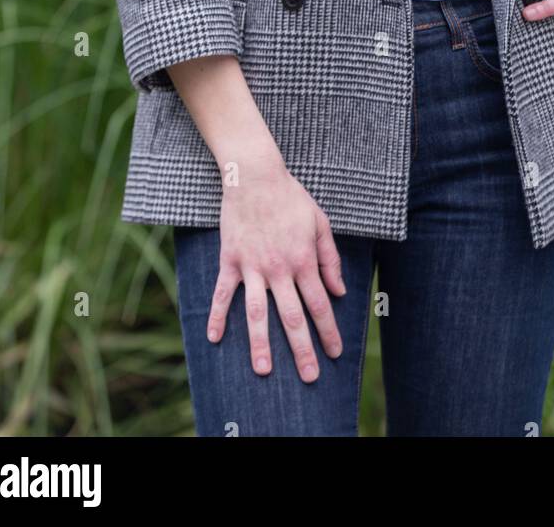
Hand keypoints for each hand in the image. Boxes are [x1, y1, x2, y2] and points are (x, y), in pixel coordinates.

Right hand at [206, 156, 345, 382]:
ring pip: (256, 313)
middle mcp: (279, 268)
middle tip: (309, 377)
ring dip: (260, 343)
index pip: (320, 304)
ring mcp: (252, 266)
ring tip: (264, 370)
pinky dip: (216, 316)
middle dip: (302, 349)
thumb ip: (330, 258)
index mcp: (304, 260)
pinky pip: (222, 293)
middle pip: (292, 317)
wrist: (256, 175)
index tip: (335, 353)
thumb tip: (339, 290)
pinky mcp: (230, 260)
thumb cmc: (292, 198)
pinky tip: (214, 338)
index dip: (328, 331)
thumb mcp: (320, 223)